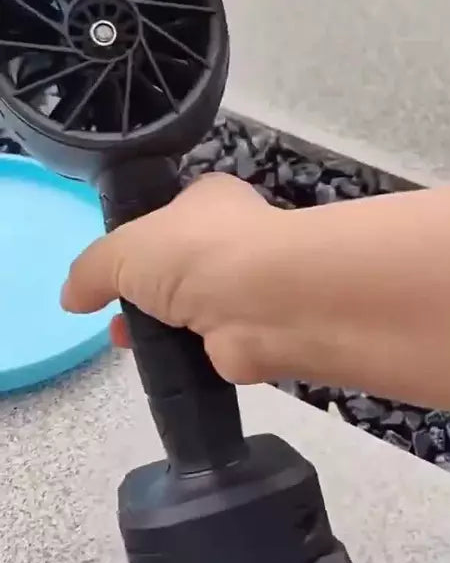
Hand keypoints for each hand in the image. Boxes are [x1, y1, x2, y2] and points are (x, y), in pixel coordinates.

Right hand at [61, 173, 290, 383]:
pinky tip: (157, 361)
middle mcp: (231, 241)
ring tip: (126, 338)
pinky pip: (203, 349)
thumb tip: (71, 296)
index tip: (115, 264)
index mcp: (210, 201)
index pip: (171, 215)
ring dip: (156, 327)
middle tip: (113, 308)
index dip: (141, 238)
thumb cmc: (196, 253)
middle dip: (142, 292)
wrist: (265, 302)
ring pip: (188, 311)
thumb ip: (92, 269)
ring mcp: (243, 291)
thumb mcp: (124, 249)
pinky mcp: (247, 336)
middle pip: (177, 269)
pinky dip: (180, 358)